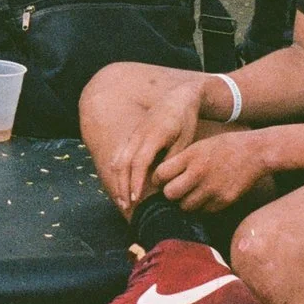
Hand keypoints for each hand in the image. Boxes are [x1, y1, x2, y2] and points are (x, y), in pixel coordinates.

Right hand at [103, 83, 203, 210]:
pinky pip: (121, 155)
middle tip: (125, 206)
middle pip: (122, 163)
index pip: (138, 163)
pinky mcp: (133, 136)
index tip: (135, 200)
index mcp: (152, 136)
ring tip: (122, 200)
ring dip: (118, 181)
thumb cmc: (185, 120)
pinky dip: (119, 172)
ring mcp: (133, 134)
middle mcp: (138, 135)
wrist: (179, 97)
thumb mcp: (185, 140)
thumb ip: (171, 160)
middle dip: (121, 186)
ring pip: (118, 159)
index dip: (135, 182)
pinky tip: (122, 185)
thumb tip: (161, 181)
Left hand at [156, 130, 269, 212]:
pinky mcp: (224, 201)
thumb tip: (160, 179)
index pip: (160, 175)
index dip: (158, 179)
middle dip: (169, 193)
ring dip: (185, 202)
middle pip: (170, 194)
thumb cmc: (223, 147)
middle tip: (175, 189)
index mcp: (191, 156)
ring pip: (185, 206)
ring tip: (192, 192)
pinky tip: (207, 195)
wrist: (255, 152)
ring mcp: (212, 189)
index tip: (161, 180)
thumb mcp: (198, 146)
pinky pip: (203, 210)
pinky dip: (202, 206)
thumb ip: (180, 161)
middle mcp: (200, 173)